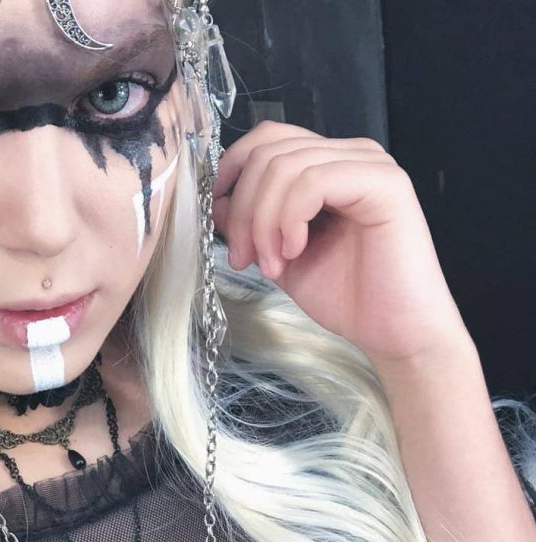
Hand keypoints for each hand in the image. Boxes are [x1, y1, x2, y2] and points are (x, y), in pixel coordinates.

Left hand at [212, 121, 472, 365]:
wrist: (393, 332)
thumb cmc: (347, 297)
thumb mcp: (280, 256)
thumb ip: (253, 224)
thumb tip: (217, 201)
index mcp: (327, 167)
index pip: (268, 140)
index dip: (232, 172)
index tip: (219, 220)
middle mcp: (349, 156)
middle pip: (270, 150)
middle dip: (242, 207)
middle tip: (243, 258)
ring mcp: (369, 165)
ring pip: (285, 165)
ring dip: (263, 221)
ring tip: (272, 265)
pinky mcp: (384, 184)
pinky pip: (314, 181)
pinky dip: (290, 219)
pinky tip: (295, 251)